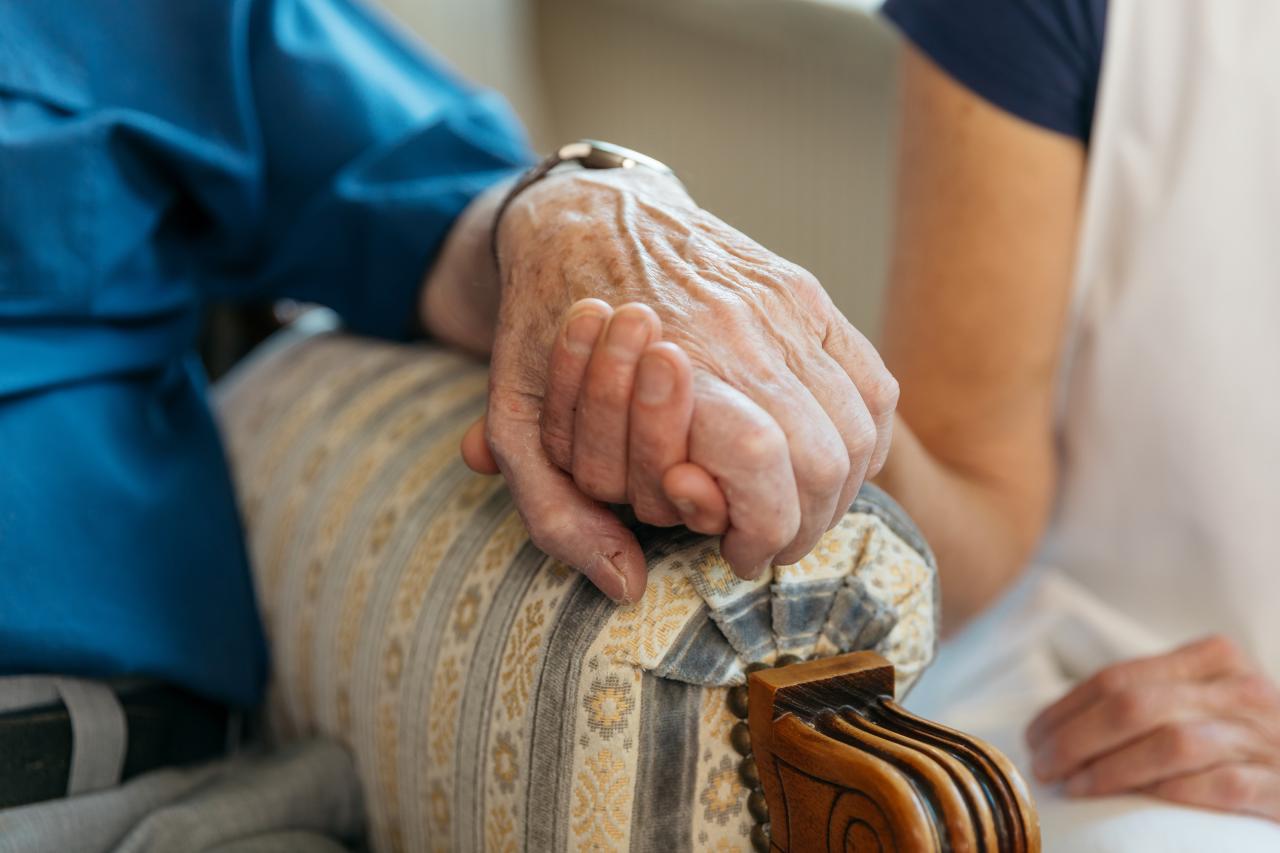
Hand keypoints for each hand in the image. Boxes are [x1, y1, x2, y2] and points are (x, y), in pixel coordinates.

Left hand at [459, 166, 896, 600]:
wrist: (585, 215)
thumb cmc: (546, 328)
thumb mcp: (519, 424)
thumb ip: (557, 514)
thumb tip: (626, 584)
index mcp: (672, 367)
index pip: (765, 470)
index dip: (761, 535)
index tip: (736, 556)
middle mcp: (745, 334)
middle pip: (825, 463)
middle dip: (803, 529)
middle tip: (767, 545)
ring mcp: (785, 308)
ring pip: (860, 430)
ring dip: (840, 492)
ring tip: (797, 512)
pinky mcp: (806, 293)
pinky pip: (875, 384)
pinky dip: (866, 438)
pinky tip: (829, 461)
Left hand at [1026, 635, 1279, 821]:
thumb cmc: (1244, 741)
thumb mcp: (1202, 703)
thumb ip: (1149, 700)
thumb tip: (1057, 728)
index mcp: (1212, 659)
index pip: (1117, 677)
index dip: (1064, 710)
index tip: (1033, 738)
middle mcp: (1240, 690)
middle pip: (1134, 706)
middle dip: (1075, 738)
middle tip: (1044, 767)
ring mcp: (1265, 737)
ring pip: (1171, 743)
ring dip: (1111, 768)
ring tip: (1076, 787)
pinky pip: (1219, 785)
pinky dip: (1171, 793)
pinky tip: (1137, 804)